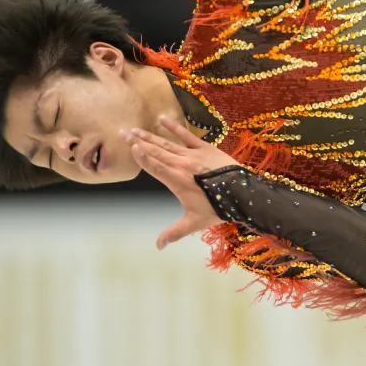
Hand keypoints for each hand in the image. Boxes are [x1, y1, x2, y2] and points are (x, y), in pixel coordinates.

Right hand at [121, 115, 240, 249]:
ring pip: (167, 143)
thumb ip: (174, 232)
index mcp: (176, 180)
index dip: (141, 156)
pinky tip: (162, 118)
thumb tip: (158, 246)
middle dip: (138, 142)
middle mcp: (181, 164)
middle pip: (155, 151)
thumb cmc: (218, 207)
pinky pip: (187, 135)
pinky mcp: (205, 147)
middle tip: (122, 133)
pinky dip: (174, 127)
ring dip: (149, 135)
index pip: (154, 166)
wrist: (243, 193)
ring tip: (135, 129)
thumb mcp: (194, 222)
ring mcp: (193, 154)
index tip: (130, 146)